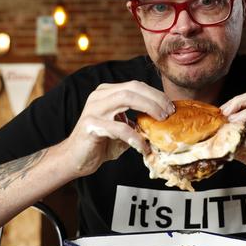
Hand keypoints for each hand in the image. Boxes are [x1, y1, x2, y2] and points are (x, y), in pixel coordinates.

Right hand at [58, 81, 174, 177]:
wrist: (75, 159)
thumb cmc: (101, 143)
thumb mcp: (122, 128)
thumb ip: (137, 121)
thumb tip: (162, 121)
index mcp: (107, 93)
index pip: (136, 86)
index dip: (156, 94)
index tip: (170, 106)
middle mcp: (99, 96)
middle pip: (133, 88)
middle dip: (155, 98)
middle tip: (169, 113)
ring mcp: (93, 109)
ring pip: (125, 98)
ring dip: (148, 108)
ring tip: (161, 120)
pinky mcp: (91, 126)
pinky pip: (119, 128)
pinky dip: (135, 137)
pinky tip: (143, 146)